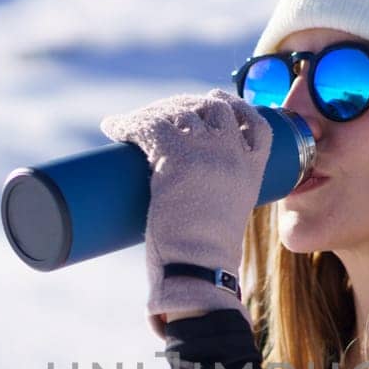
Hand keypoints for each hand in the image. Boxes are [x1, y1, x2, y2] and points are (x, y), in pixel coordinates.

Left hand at [99, 88, 271, 337]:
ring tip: (134, 124)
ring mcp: (206, 152)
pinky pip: (148, 126)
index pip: (254, 121)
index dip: (234, 106)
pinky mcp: (176, 157)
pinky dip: (127, 123)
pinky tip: (114, 128)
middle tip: (161, 115)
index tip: (213, 99)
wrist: (200, 270)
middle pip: (212, 108)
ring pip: (179, 112)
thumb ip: (216, 205)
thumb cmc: (209, 261)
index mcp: (252, 171)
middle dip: (186, 105)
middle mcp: (233, 154)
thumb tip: (188, 208)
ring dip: (153, 113)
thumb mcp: (227, 222)